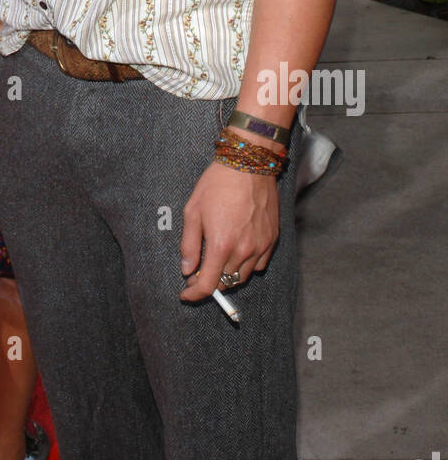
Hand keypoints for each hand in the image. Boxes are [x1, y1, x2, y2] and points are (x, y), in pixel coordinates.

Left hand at [179, 161, 279, 301]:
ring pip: (242, 276)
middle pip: (225, 283)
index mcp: (221, 245)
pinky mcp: (272, 239)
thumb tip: (187, 270)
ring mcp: (260, 246)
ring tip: (216, 260)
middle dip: (209, 282)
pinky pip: (259, 265)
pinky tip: (237, 252)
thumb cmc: (217, 184)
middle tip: (197, 271)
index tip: (186, 295)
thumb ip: (189, 245)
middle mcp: (243, 251)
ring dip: (227, 275)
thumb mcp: (193, 211)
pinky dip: (246, 266)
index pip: (208, 285)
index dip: (194, 294)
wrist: (249, 164)